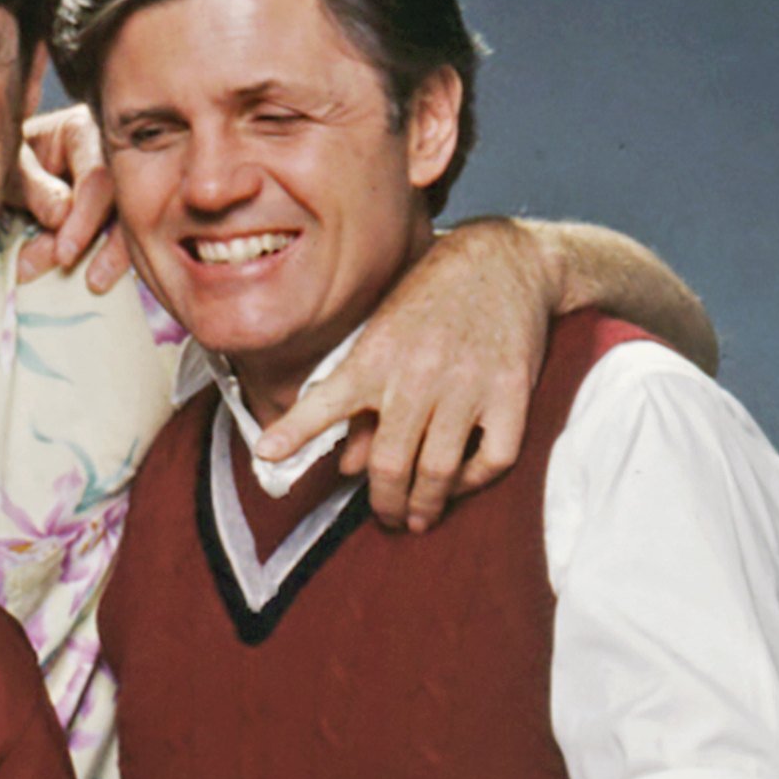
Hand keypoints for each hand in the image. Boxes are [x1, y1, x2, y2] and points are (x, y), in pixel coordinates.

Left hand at [13, 103, 130, 292]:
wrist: (0, 171)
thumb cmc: (5, 164)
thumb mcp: (9, 170)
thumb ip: (32, 187)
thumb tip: (61, 216)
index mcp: (82, 131)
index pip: (97, 173)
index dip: (84, 217)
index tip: (65, 254)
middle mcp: (108, 154)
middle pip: (124, 197)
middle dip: (107, 240)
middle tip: (91, 278)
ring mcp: (118, 182)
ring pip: (132, 218)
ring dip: (116, 254)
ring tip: (97, 283)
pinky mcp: (119, 210)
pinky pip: (128, 234)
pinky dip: (115, 257)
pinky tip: (104, 278)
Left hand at [252, 219, 559, 531]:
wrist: (503, 260)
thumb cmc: (432, 298)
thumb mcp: (384, 335)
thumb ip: (361, 403)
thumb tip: (347, 468)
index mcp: (377, 357)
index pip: (327, 400)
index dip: (295, 430)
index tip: (267, 454)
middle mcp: (418, 374)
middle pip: (390, 462)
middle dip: (384, 503)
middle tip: (386, 519)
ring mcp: (468, 384)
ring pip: (439, 469)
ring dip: (426, 505)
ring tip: (419, 519)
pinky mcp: (511, 391)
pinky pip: (493, 458)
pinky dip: (473, 482)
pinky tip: (460, 486)